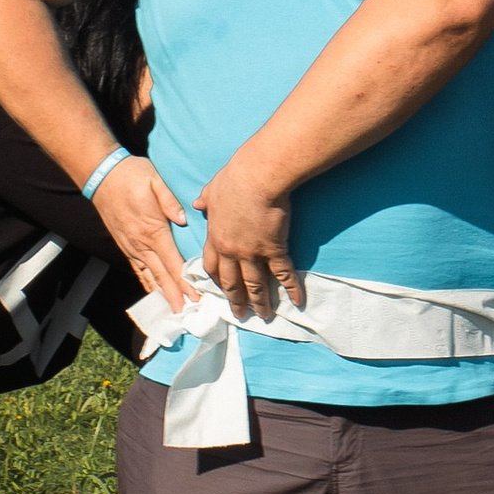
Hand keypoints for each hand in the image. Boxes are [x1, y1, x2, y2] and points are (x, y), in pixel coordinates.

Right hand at [92, 156, 196, 312]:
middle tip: (187, 312)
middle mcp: (141, 243)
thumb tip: (183, 219)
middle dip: (175, 295)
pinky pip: (137, 269)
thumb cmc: (132, 175)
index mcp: (153, 229)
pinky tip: (153, 293)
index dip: (184, 281)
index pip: (172, 262)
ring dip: (161, 293)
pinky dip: (146, 283)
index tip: (195, 295)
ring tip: (173, 309)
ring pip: (148, 276)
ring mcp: (131, 246)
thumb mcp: (155, 180)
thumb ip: (170, 200)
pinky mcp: (124, 246)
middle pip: (161, 275)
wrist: (101, 176)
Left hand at [194, 153, 302, 321]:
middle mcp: (231, 250)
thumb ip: (205, 200)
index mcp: (215, 236)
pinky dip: (291, 289)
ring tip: (264, 316)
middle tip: (240, 314)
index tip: (220, 290)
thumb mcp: (212, 188)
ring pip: (255, 285)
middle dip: (236, 300)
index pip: (212, 266)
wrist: (257, 177)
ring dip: (260, 303)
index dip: (216, 281)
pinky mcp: (274, 250)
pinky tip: (297, 301)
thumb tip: (196, 203)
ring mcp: (252, 253)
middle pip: (231, 282)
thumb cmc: (235, 178)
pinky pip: (283, 274)